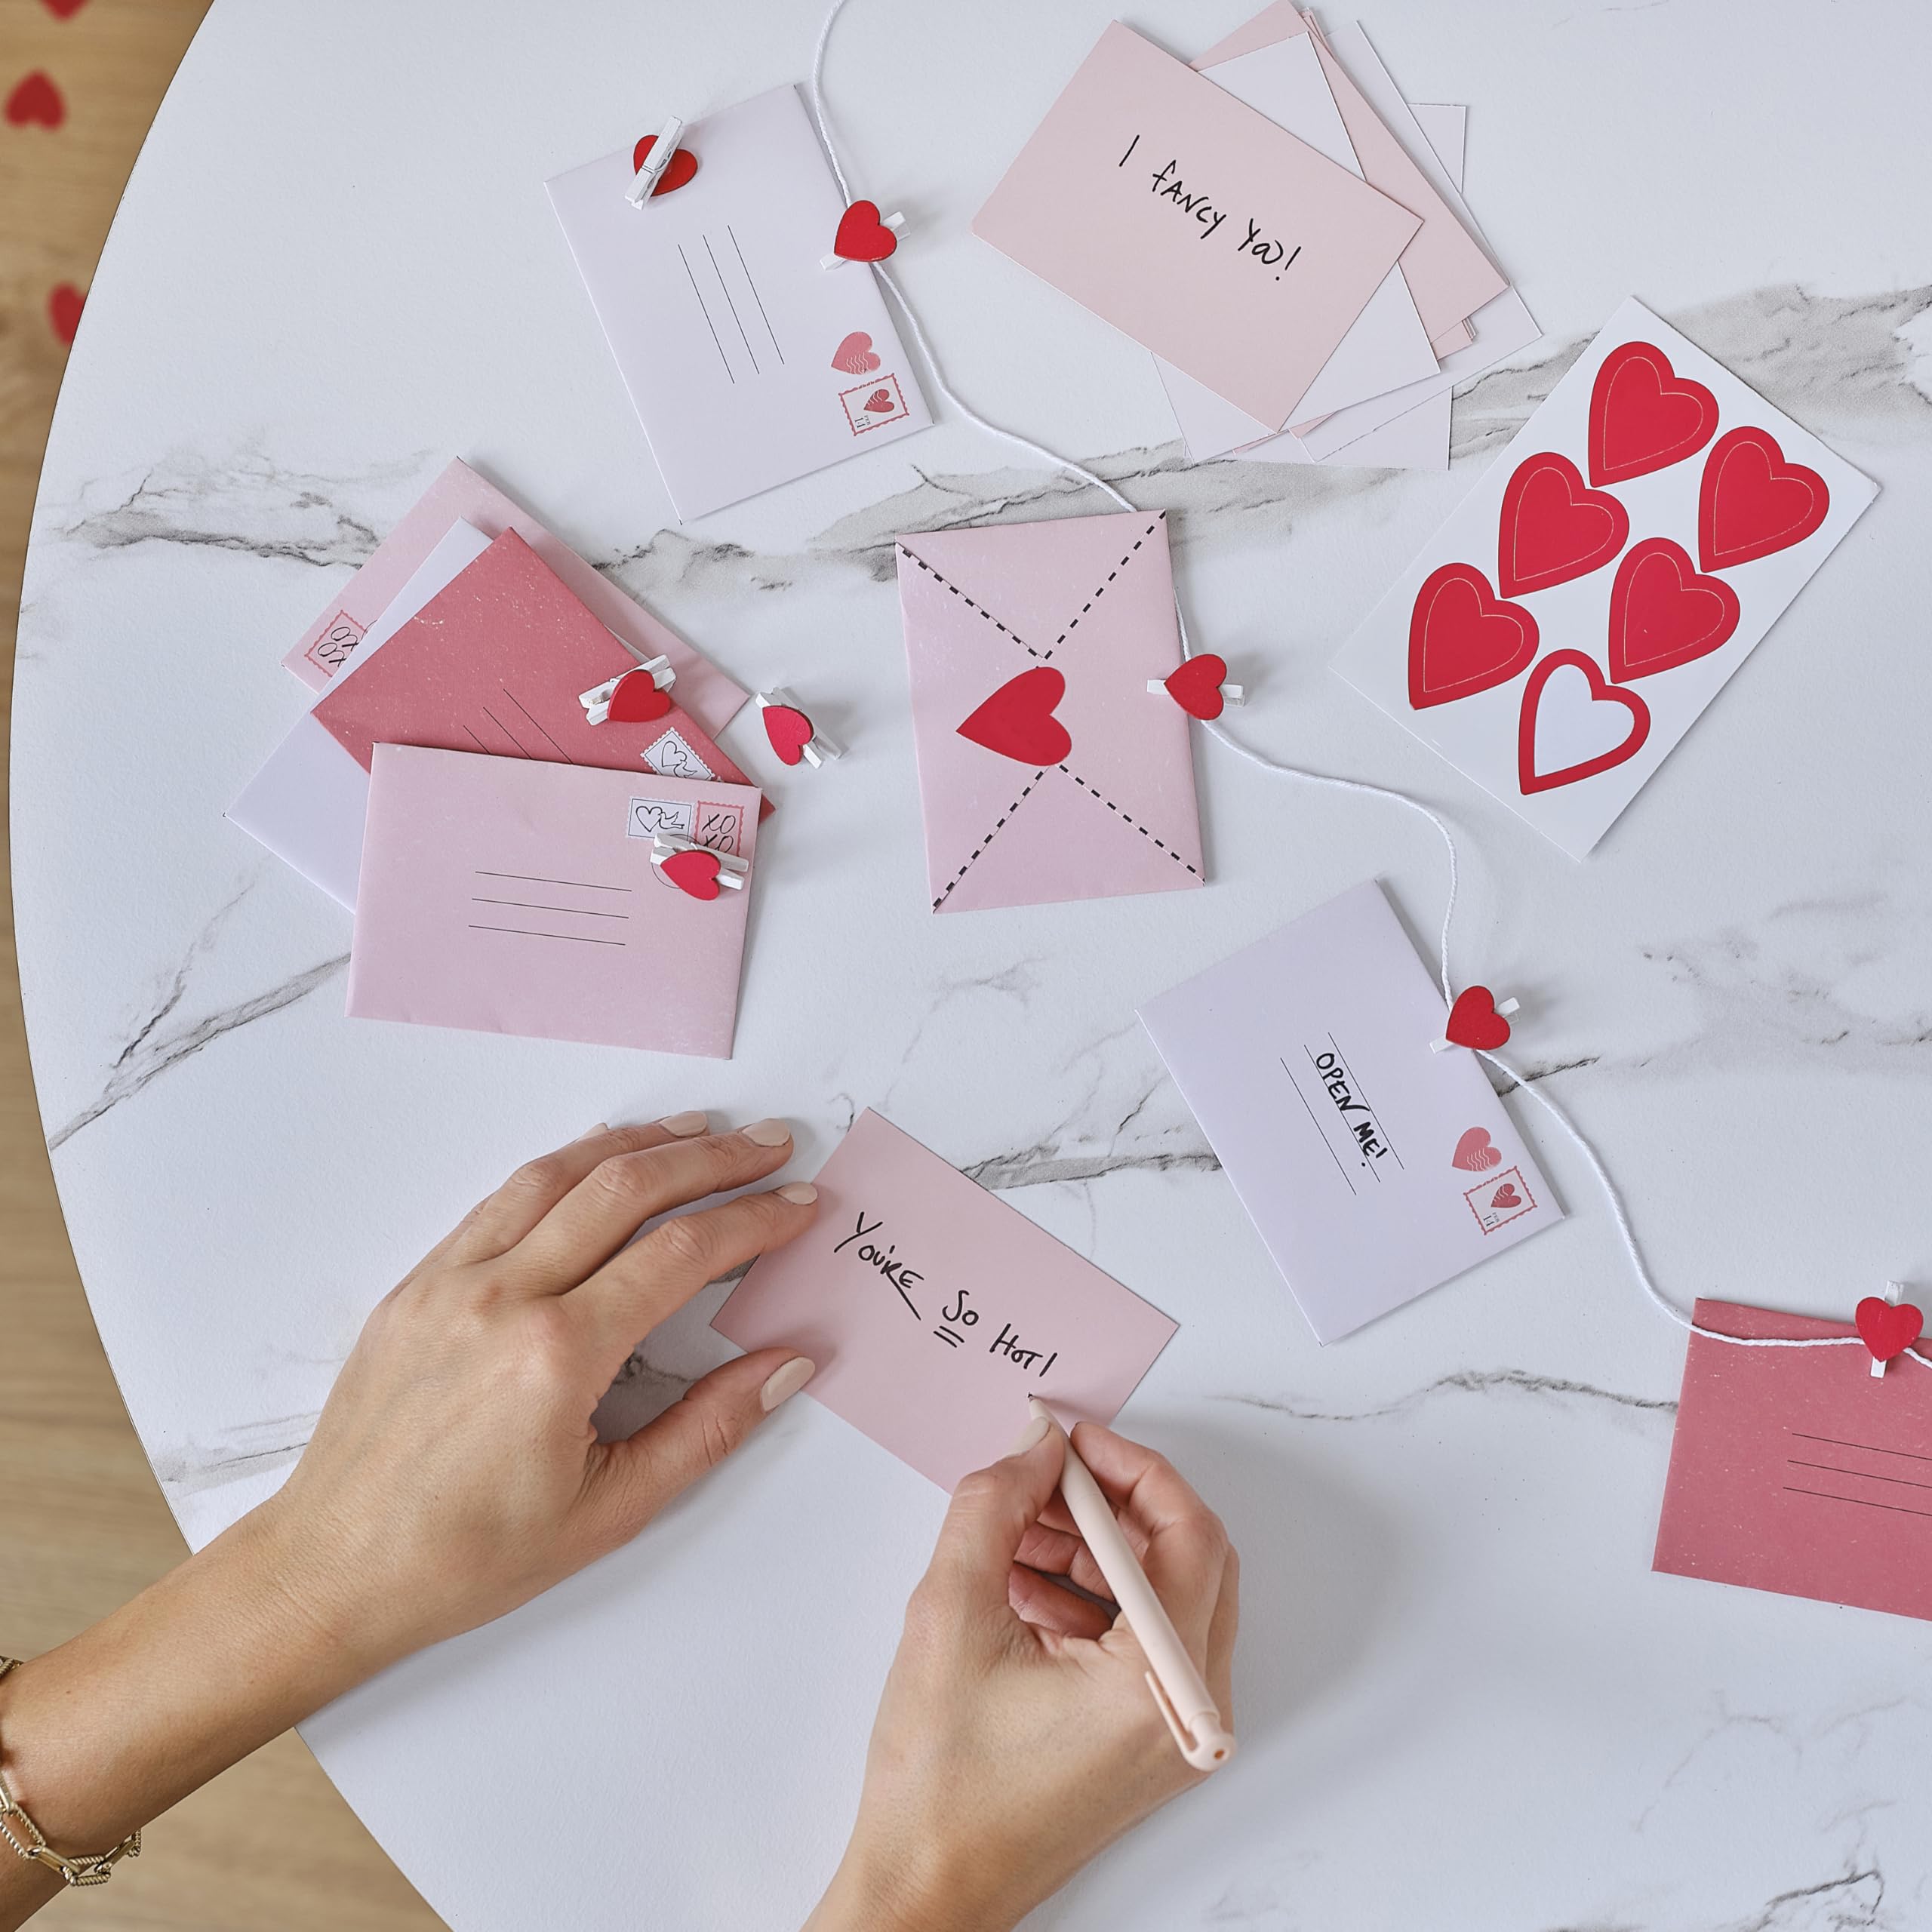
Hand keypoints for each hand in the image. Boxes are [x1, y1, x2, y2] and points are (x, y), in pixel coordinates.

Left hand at [265, 1113, 819, 1672]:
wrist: (333, 1571)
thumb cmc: (469, 1558)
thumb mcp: (611, 1510)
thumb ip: (708, 1427)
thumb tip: (785, 1363)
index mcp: (555, 1357)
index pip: (679, 1253)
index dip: (752, 1219)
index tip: (799, 1203)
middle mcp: (500, 1298)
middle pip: (626, 1190)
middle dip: (712, 1158)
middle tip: (771, 1143)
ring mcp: (450, 1281)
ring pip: (558, 1174)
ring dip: (638, 1143)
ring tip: (699, 1129)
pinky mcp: (417, 1283)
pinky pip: (501, 1198)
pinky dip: (564, 1165)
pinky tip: (600, 1159)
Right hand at [808, 1418, 1238, 1931]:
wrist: (926, 1887)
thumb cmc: (940, 1783)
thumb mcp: (950, 1612)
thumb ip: (992, 1505)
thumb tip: (1034, 1448)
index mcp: (1159, 1685)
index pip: (1187, 1534)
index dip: (1130, 1469)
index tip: (1074, 1442)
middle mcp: (1190, 1712)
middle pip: (1186, 1560)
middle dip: (1113, 1505)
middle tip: (1046, 1475)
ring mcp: (1174, 1733)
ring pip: (1162, 1597)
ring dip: (1095, 1548)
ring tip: (1014, 1526)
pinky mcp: (1147, 1743)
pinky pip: (1142, 1641)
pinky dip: (1091, 1598)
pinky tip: (1019, 1582)